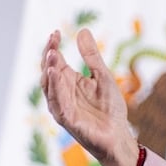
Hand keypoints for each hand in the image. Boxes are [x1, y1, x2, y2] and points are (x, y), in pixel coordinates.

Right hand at [40, 28, 139, 165]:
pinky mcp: (67, 119)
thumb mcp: (103, 76)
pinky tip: (57, 75)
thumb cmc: (109, 108)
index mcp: (68, 81)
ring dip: (50, 70)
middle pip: (48, 71)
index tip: (56, 32)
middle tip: (52, 41)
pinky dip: (56, 89)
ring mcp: (62, 106)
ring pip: (49, 87)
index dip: (53, 47)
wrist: (118, 134)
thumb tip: (82, 30)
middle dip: (48, 56)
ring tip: (52, 54)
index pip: (54, 61)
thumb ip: (92, 56)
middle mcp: (61, 93)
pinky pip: (58, 103)